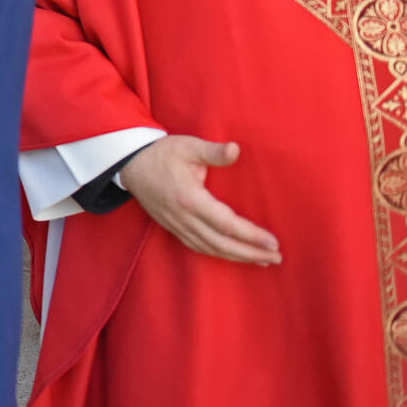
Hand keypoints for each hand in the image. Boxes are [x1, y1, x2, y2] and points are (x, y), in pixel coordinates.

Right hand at [119, 136, 279, 264]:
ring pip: (210, 249)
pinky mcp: (172, 227)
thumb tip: (236, 149)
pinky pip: (198, 247)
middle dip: (251, 253)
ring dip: (237, 257)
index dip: (251, 236)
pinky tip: (234, 256)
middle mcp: (183, 217)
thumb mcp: (188, 146)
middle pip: (221, 243)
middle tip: (276, 257)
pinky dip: (219, 254)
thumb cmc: (161, 153)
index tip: (273, 242)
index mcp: (190, 198)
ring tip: (262, 260)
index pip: (226, 224)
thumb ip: (213, 151)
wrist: (129, 164)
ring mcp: (176, 225)